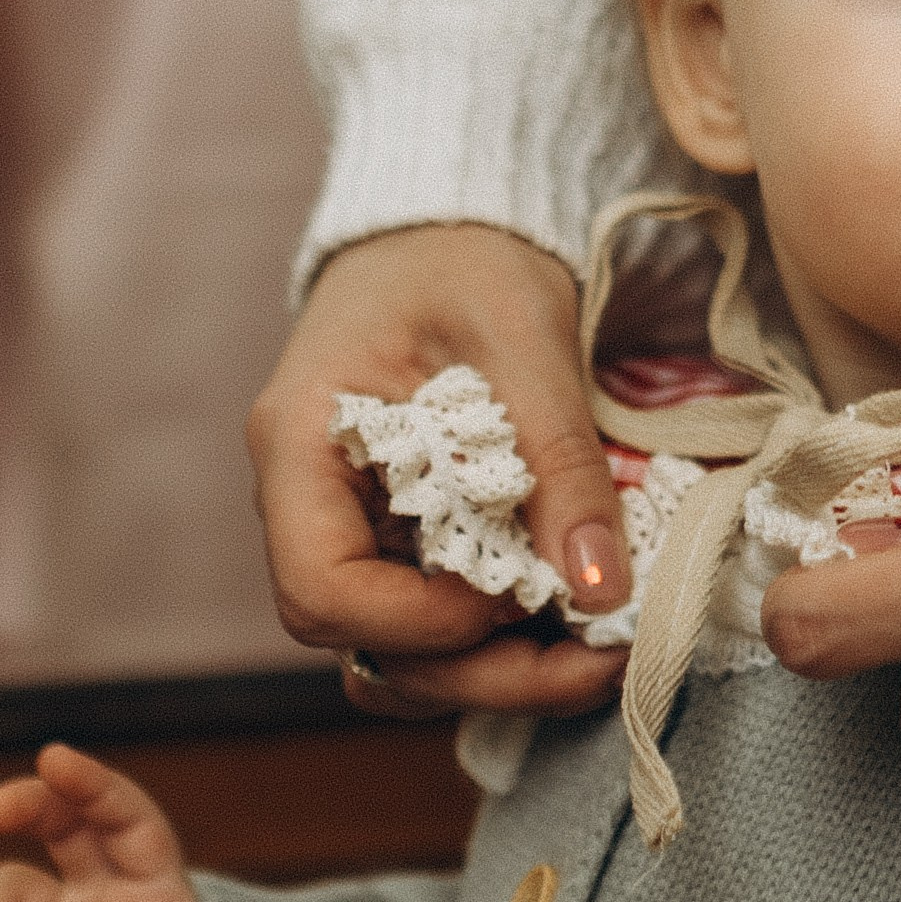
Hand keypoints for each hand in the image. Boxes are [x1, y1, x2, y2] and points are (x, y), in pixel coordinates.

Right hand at [248, 223, 628, 717]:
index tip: (521, 593)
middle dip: (481, 673)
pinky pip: (435, 622)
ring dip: (496, 674)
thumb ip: (558, 457)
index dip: (421, 622)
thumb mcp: (523, 335)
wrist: (450, 227)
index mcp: (300, 447)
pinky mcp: (403, 541)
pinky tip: (578, 624)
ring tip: (600, 656)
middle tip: (600, 663)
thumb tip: (597, 589)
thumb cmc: (466, 255)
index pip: (321, 590)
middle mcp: (310, 507)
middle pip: (364, 645)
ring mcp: (354, 530)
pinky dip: (503, 642)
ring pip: (399, 655)